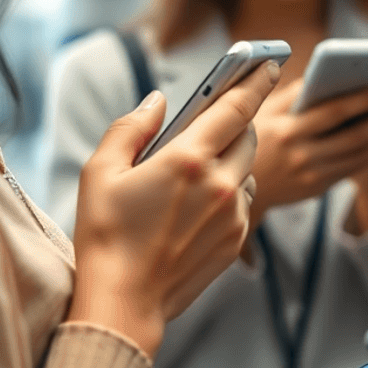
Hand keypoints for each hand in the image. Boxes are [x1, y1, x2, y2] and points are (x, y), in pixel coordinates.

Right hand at [70, 63, 276, 355]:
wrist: (123, 304)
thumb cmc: (104, 236)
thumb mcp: (100, 172)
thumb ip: (131, 127)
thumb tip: (158, 100)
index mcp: (188, 159)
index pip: (235, 107)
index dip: (254, 80)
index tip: (267, 63)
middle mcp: (220, 183)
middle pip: (248, 135)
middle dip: (238, 122)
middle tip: (218, 120)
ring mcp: (233, 213)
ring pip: (247, 169)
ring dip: (233, 159)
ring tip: (199, 168)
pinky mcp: (237, 238)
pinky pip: (243, 201)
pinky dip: (229, 192)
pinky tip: (198, 204)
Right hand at [250, 81, 367, 213]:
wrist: (233, 187)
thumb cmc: (251, 135)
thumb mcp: (261, 110)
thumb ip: (295, 92)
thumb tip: (329, 71)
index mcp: (286, 129)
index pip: (335, 111)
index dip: (366, 98)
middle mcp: (300, 155)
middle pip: (355, 135)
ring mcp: (310, 175)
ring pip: (359, 154)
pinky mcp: (316, 188)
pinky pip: (353, 168)